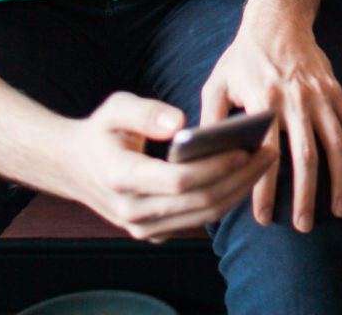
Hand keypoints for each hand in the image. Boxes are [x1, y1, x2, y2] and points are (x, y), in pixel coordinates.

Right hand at [57, 92, 274, 241]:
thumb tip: (181, 123)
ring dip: (238, 192)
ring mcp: (142, 227)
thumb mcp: (114, 108)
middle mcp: (131, 210)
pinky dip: (224, 200)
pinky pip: (196, 220)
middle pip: (199, 201)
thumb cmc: (101, 131)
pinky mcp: (153, 232)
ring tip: (264, 163)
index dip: (215, 168)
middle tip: (268, 153)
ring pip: (203, 215)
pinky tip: (244, 177)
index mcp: (121, 176)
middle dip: (239, 178)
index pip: (178, 180)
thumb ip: (145, 112)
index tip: (245, 148)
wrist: (73, 167)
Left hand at [202, 2, 341, 232]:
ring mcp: (321, 95)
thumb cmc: (242, 58)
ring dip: (340, 180)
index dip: (264, 188)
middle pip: (306, 154)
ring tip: (340, 211)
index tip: (263, 218)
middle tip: (304, 226)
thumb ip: (211, 122)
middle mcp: (296, 98)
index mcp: (263, 99)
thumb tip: (202, 161)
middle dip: (307, 194)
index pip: (265, 153)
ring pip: (337, 144)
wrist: (279, 19)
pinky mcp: (336, 92)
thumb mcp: (217, 84)